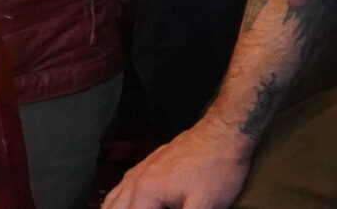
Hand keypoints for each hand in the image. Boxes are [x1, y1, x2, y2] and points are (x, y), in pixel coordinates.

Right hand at [102, 118, 252, 208]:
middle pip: (113, 208)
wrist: (223, 134)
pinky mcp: (149, 164)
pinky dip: (118, 201)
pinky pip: (123, 186)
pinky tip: (124, 205)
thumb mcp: (204, 206)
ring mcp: (141, 169)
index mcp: (145, 191)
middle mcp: (136, 179)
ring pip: (114, 198)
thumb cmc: (215, 170)